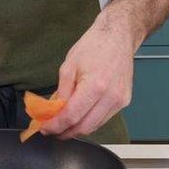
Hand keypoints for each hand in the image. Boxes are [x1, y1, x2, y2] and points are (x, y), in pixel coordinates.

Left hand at [40, 17, 135, 139]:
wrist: (118, 36)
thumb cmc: (94, 46)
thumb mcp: (68, 66)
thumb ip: (61, 93)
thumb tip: (54, 112)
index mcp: (95, 86)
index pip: (71, 116)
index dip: (55, 126)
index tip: (44, 128)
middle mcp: (111, 97)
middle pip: (84, 127)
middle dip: (65, 132)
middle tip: (52, 130)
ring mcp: (120, 100)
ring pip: (95, 126)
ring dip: (77, 128)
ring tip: (64, 123)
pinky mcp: (124, 101)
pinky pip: (103, 118)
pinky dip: (89, 120)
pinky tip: (81, 114)